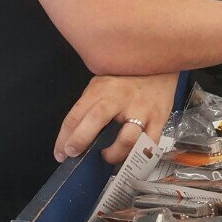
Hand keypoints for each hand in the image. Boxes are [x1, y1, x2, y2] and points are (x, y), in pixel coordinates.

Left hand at [54, 73, 177, 166]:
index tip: (61, 153)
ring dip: (114, 154)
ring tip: (107, 156)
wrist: (160, 65)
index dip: (64, 136)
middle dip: (81, 140)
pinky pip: (149, 144)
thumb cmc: (126, 78)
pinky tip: (130, 156)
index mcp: (102, 89)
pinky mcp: (159, 119)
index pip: (77, 113)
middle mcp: (121, 98)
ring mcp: (142, 110)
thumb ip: (90, 105)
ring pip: (128, 138)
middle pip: (97, 119)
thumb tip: (73, 135)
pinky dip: (139, 156)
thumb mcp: (102, 83)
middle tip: (74, 154)